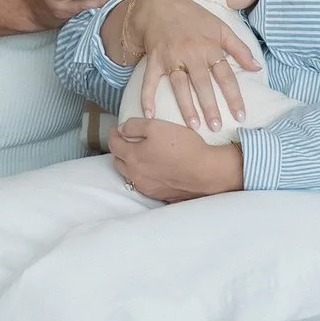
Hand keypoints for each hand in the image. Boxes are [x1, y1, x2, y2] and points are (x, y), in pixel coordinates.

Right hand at [107, 0, 260, 133]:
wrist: (161, 4)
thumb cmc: (195, 18)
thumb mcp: (221, 28)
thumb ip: (240, 49)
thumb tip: (257, 68)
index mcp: (210, 47)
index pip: (225, 76)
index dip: (233, 96)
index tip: (240, 116)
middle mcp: (191, 53)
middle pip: (202, 83)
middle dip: (210, 106)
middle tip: (216, 127)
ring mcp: (171, 57)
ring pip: (179, 85)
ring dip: (186, 106)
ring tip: (193, 126)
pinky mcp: (154, 60)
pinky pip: (150, 81)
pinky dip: (147, 97)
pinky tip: (150, 114)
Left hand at [110, 115, 242, 202]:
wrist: (206, 171)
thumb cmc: (183, 146)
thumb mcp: (156, 126)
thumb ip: (134, 126)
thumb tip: (121, 130)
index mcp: (132, 157)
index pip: (113, 145)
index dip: (114, 134)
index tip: (117, 129)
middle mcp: (136, 175)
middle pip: (119, 161)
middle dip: (120, 150)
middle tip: (128, 141)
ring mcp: (147, 187)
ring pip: (130, 175)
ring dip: (130, 164)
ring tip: (141, 155)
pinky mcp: (159, 195)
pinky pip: (145, 184)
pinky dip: (144, 175)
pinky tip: (154, 169)